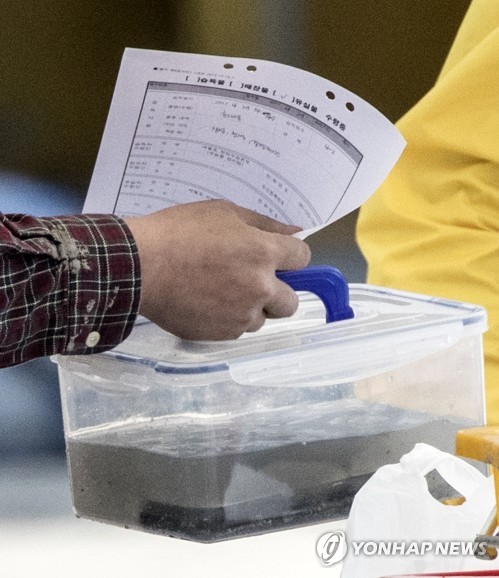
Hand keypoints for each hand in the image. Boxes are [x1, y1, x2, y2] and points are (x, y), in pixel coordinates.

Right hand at [125, 200, 310, 339]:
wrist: (140, 267)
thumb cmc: (178, 232)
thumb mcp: (223, 213)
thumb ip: (264, 223)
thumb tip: (295, 231)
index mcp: (264, 252)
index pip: (302, 258)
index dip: (291, 255)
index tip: (278, 255)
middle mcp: (260, 287)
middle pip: (292, 302)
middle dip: (279, 292)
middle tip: (253, 281)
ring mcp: (242, 314)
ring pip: (263, 318)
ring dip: (251, 308)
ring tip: (222, 293)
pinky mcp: (222, 333)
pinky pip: (238, 329)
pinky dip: (229, 319)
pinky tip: (207, 304)